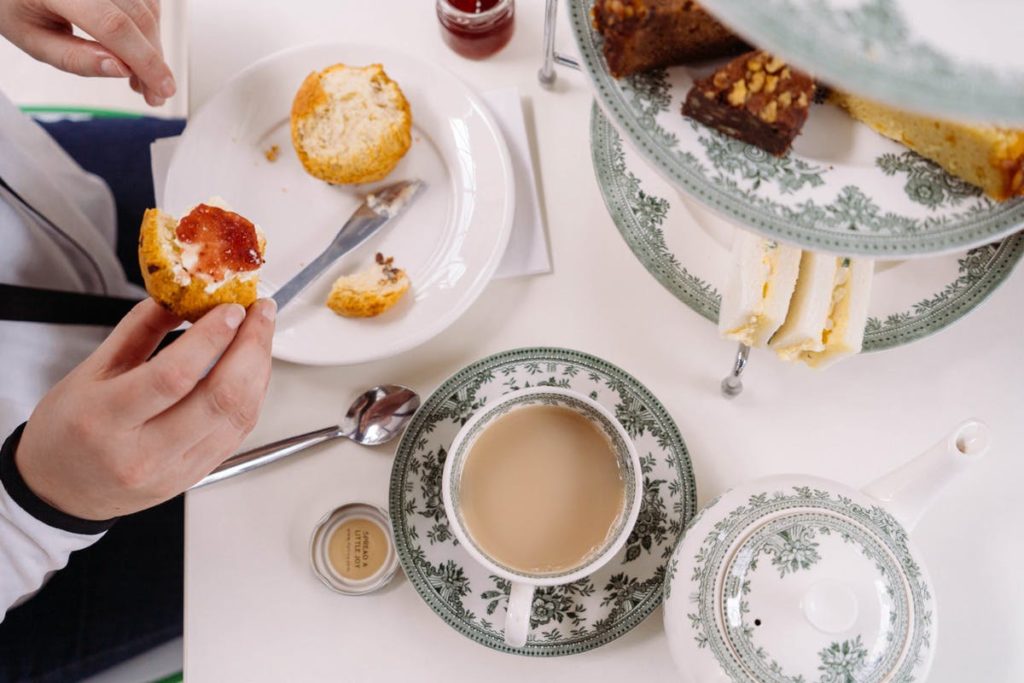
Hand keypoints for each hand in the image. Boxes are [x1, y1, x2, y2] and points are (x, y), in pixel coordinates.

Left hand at [0, 0, 174, 105]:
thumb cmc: (13, 4)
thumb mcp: (32, 39)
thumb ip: (74, 58)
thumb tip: (120, 70)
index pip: (114, 27)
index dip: (145, 61)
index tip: (161, 88)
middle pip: (138, 18)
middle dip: (153, 61)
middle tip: (155, 93)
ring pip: (148, 9)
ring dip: (153, 47)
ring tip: (141, 75)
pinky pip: (145, 0)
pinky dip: (148, 29)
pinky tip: (139, 50)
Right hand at [14, 298, 276, 519]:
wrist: (60, 491)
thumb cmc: (68, 431)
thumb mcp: (89, 371)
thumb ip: (137, 330)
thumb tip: (180, 296)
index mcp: (105, 419)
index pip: (173, 376)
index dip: (211, 338)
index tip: (230, 308)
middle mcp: (143, 452)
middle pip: (220, 398)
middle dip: (251, 347)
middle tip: (259, 313)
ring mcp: (174, 471)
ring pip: (239, 417)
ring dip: (260, 369)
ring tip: (261, 335)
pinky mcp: (195, 477)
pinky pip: (238, 432)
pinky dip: (254, 394)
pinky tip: (253, 369)